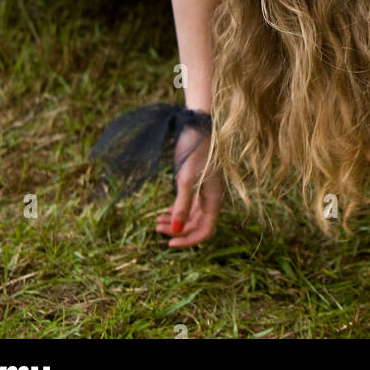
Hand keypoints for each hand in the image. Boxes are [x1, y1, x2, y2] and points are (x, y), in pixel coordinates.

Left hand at [156, 126, 223, 248]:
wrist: (197, 127)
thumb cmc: (196, 152)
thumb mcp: (186, 180)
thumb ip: (182, 206)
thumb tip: (176, 230)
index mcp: (214, 200)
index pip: (205, 231)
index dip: (189, 241)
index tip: (170, 243)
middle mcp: (211, 199)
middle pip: (196, 226)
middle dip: (178, 231)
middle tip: (157, 228)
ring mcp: (204, 192)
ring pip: (190, 217)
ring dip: (175, 222)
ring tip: (156, 223)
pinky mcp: (196, 184)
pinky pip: (187, 206)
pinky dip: (175, 211)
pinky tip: (163, 213)